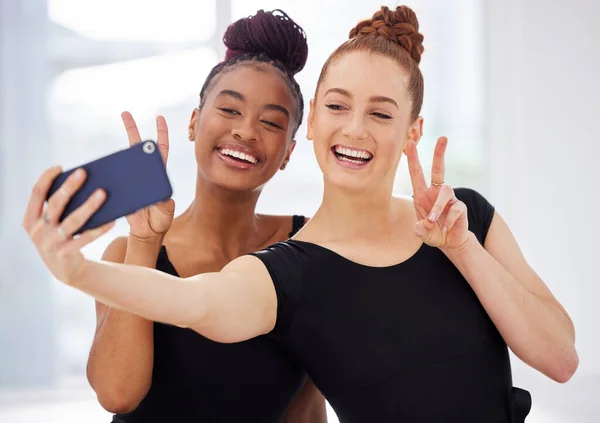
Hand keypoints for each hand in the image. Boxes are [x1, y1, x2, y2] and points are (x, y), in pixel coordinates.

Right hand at [22, 166, 113, 283]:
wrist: (66, 270)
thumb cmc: (63, 237)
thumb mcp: (54, 224)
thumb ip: (60, 208)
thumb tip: (85, 183)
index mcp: (31, 219)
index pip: (36, 194)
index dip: (46, 178)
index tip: (60, 167)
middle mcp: (38, 231)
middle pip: (55, 204)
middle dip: (69, 187)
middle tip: (83, 172)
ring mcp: (51, 244)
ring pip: (73, 221)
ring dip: (89, 206)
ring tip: (103, 193)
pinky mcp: (65, 254)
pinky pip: (86, 238)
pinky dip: (99, 228)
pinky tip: (112, 220)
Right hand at [121, 112, 174, 241]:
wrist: (146, 233)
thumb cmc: (160, 220)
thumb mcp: (165, 210)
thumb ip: (163, 202)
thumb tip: (157, 195)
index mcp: (158, 175)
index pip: (160, 150)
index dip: (161, 134)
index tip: (159, 117)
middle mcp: (144, 173)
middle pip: (137, 148)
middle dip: (132, 129)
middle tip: (125, 113)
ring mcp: (131, 179)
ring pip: (124, 160)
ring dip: (118, 148)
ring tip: (109, 135)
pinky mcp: (120, 189)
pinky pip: (113, 177)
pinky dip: (108, 169)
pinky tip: (101, 162)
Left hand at [405, 136, 468, 250]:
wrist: (449, 242)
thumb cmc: (432, 232)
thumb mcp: (421, 232)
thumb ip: (419, 230)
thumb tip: (425, 224)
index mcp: (422, 194)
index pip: (417, 173)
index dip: (413, 159)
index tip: (409, 143)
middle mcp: (436, 192)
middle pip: (439, 169)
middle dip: (440, 153)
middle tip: (443, 137)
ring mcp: (449, 198)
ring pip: (445, 193)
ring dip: (437, 208)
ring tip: (432, 222)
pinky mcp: (460, 207)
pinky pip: (455, 209)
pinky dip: (448, 220)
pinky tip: (445, 228)